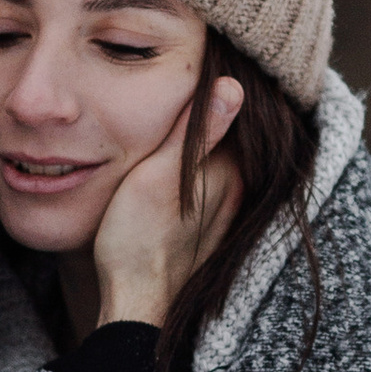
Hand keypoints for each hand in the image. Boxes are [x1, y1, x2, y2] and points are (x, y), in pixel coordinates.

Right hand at [90, 78, 244, 330]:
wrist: (135, 303)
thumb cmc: (137, 238)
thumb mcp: (159, 175)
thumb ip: (196, 132)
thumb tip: (233, 85)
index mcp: (229, 172)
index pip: (232, 116)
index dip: (212, 92)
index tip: (192, 68)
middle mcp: (235, 192)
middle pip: (226, 141)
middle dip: (206, 117)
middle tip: (178, 90)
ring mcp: (223, 215)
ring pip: (215, 166)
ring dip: (200, 147)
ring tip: (173, 124)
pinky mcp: (206, 232)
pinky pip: (208, 190)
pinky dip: (196, 174)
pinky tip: (174, 171)